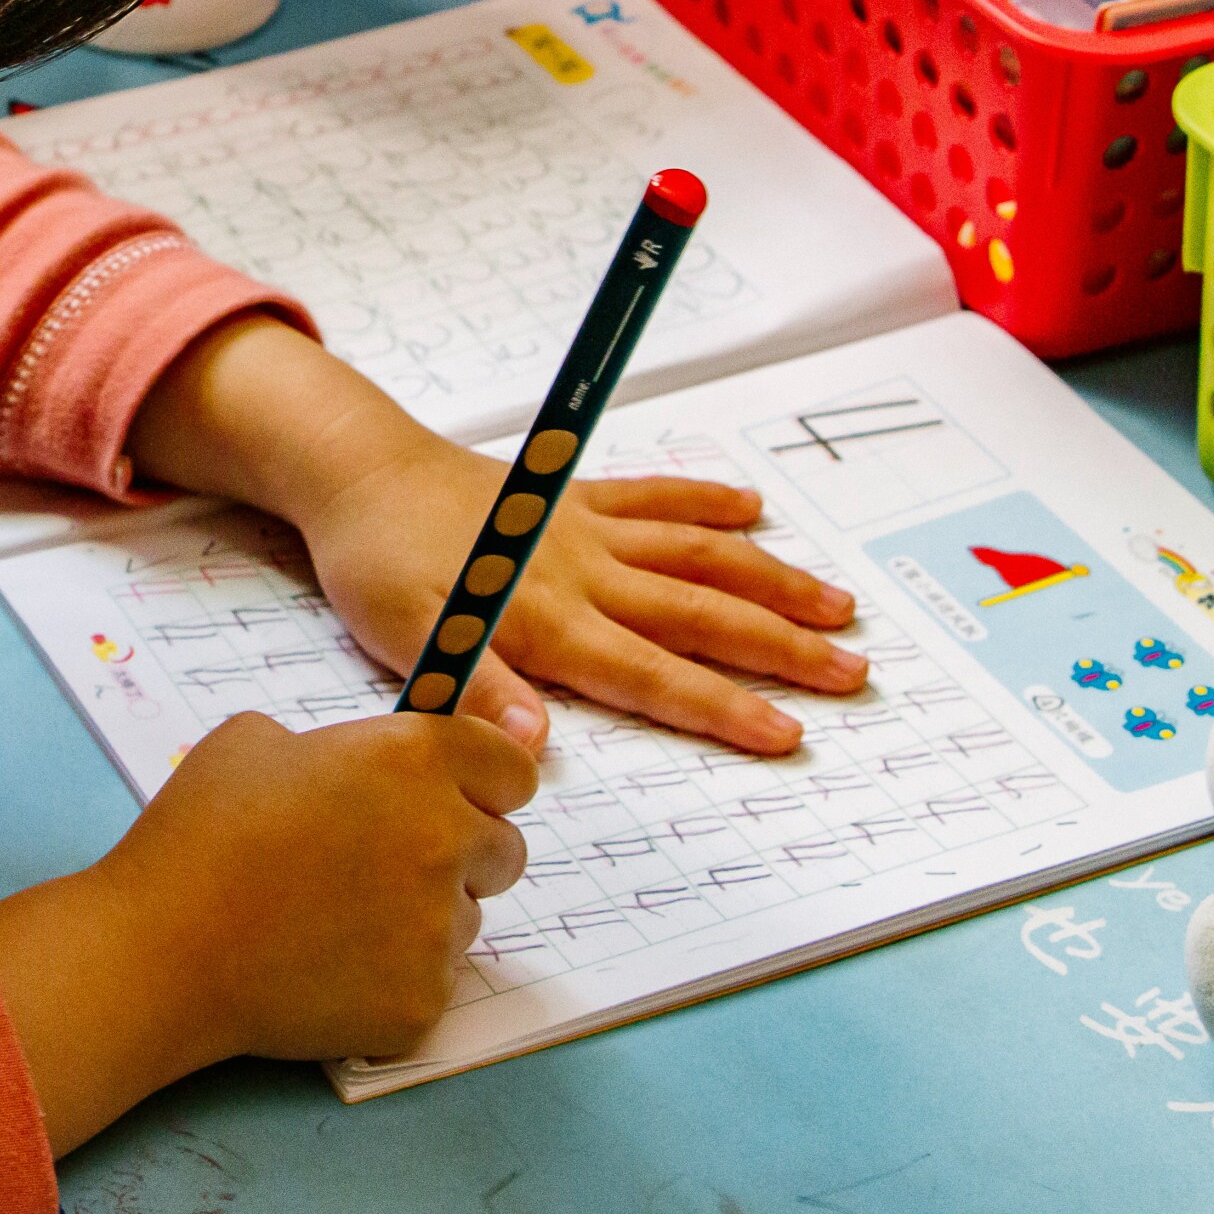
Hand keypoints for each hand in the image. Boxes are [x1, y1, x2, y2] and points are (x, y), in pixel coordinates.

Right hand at [0, 710, 534, 1148]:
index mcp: (414, 758)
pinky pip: (432, 983)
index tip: (456, 797)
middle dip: (461, 853)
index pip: (515, 769)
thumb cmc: (200, 834)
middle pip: (506, 849)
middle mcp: (444, 837)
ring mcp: (439, 928)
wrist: (161, 949)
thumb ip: (340, 747)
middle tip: (386, 865)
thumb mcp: (258, 740)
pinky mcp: (422, 1002)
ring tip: (338, 920)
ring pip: (469, 920)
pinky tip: (327, 969)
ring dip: (425, 918)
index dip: (484, 783)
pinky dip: (393, 980)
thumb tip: (363, 773)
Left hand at [301, 436, 864, 755]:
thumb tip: (534, 742)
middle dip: (781, 648)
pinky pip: (655, 494)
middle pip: (700, 614)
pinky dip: (707, 499)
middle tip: (854, 674)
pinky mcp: (575, 494)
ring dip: (770, 579)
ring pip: (699, 554)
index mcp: (547, 619)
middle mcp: (583, 572)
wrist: (358, 471)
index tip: (787, 734)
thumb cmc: (377, 562)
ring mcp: (586, 528)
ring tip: (837, 605)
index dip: (722, 706)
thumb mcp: (405, 638)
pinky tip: (754, 508)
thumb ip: (474, 688)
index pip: (651, 675)